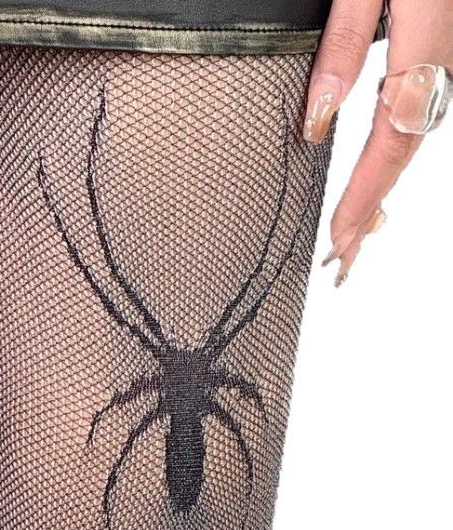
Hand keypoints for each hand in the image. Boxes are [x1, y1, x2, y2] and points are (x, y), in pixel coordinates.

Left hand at [304, 1, 452, 284]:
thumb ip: (346, 45)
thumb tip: (318, 124)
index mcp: (428, 40)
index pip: (392, 139)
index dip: (364, 196)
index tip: (338, 241)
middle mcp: (446, 53)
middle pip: (408, 145)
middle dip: (374, 206)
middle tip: (342, 261)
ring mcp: (448, 48)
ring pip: (418, 127)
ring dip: (385, 182)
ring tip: (355, 231)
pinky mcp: (440, 41)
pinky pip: (421, 102)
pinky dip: (395, 145)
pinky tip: (375, 168)